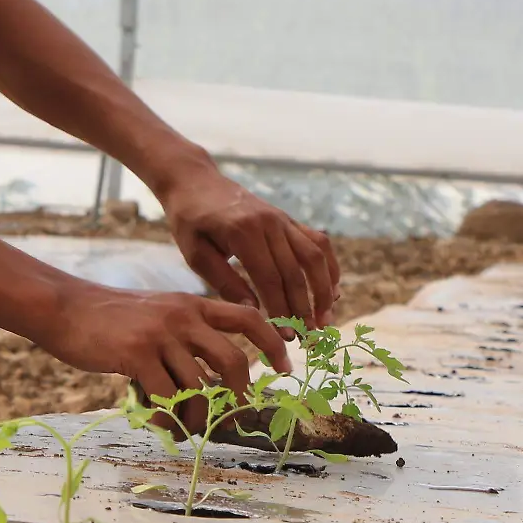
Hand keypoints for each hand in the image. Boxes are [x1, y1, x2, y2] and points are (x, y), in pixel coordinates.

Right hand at [27, 280, 293, 429]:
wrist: (65, 308)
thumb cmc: (108, 318)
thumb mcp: (156, 313)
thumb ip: (183, 337)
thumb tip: (207, 383)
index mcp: (192, 304)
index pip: (247, 317)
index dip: (272, 342)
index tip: (284, 367)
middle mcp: (183, 316)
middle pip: (233, 360)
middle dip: (238, 395)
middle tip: (231, 416)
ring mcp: (161, 334)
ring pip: (200, 387)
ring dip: (198, 418)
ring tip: (187, 429)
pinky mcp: (137, 354)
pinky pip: (167, 398)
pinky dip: (170, 420)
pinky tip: (162, 425)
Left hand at [157, 164, 340, 338]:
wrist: (196, 182)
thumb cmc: (190, 221)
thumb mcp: (196, 253)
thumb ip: (224, 281)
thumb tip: (254, 311)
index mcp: (242, 231)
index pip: (270, 278)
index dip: (282, 310)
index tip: (287, 337)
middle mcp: (268, 222)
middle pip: (296, 272)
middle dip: (304, 310)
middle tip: (308, 340)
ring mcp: (282, 218)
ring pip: (314, 256)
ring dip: (324, 291)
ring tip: (325, 321)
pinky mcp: (288, 219)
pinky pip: (317, 242)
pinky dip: (329, 266)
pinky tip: (332, 291)